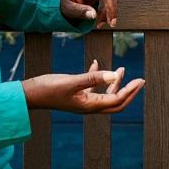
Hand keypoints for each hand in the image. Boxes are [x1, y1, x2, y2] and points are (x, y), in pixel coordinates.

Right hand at [21, 60, 142, 113]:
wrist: (28, 94)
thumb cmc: (48, 89)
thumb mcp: (72, 81)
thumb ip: (94, 78)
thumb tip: (116, 75)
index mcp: (90, 106)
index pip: (116, 100)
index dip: (130, 90)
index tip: (140, 80)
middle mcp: (88, 106)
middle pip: (115, 102)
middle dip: (129, 91)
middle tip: (140, 81)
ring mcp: (81, 101)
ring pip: (104, 94)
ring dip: (115, 83)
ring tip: (123, 69)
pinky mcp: (74, 94)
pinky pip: (91, 87)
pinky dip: (97, 77)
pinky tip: (96, 63)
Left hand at [61, 0, 117, 27]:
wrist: (68, 1)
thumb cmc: (67, 1)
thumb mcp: (68, 8)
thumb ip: (79, 11)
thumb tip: (93, 15)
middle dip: (111, 8)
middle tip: (112, 23)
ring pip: (111, 0)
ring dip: (109, 13)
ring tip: (99, 25)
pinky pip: (110, 5)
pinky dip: (107, 15)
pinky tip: (99, 23)